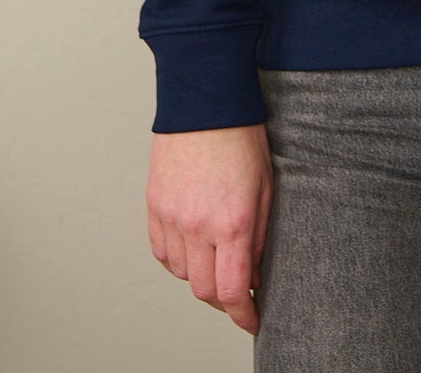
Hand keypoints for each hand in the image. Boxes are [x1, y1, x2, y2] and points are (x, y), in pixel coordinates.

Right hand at [146, 123, 272, 335]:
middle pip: (204, 290)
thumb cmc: (242, 137)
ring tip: (217, 261)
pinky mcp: (154, 205)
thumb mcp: (266, 188)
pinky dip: (177, 260)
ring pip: (182, 273)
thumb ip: (258, 236)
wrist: (206, 100)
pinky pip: (162, 251)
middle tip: (238, 294)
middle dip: (223, 300)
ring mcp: (171, 216)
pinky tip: (193, 249)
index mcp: (232, 221)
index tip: (252, 319)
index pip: (232, 290)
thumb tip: (254, 275)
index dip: (243, 314)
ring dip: (201, 276)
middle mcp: (197, 224)